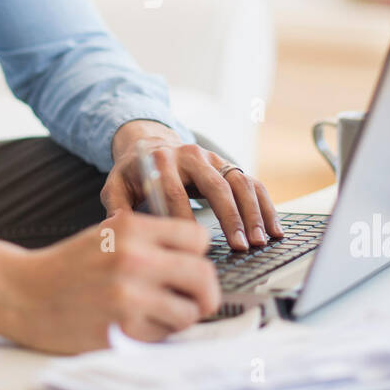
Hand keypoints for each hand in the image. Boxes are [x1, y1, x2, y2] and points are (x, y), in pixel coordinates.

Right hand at [0, 211, 221, 353]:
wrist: (21, 293)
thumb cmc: (66, 265)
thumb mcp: (106, 233)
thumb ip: (149, 239)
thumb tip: (195, 256)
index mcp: (132, 229)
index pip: (197, 238)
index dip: (198, 254)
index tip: (191, 264)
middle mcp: (134, 259)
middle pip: (203, 276)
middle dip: (205, 292)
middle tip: (198, 299)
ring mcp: (128, 296)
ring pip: (189, 312)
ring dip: (181, 317)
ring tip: (161, 314)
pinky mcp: (120, 329)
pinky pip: (163, 336)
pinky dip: (158, 334)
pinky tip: (137, 324)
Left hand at [103, 122, 282, 251]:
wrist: (149, 143)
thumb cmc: (133, 173)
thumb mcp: (115, 185)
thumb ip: (115, 207)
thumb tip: (117, 230)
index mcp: (161, 160)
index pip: (175, 191)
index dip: (185, 219)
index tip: (193, 247)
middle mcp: (191, 155)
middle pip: (216, 185)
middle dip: (230, 217)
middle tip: (240, 246)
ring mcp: (213, 158)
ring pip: (239, 183)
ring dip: (253, 213)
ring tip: (260, 241)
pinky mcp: (227, 165)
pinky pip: (252, 183)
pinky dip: (266, 206)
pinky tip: (274, 229)